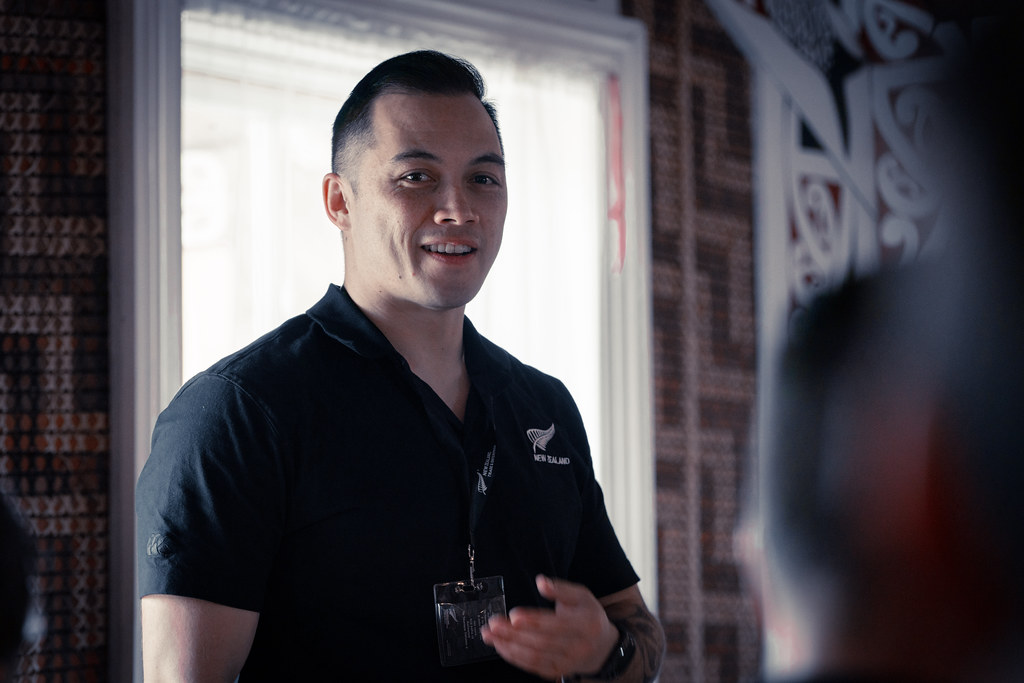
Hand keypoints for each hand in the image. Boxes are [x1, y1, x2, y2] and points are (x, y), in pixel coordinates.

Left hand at [481, 574, 618, 679]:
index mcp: (586, 624)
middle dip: (514, 634)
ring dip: (508, 646)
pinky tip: (500, 645)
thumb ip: (560, 588)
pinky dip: (513, 656)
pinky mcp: (556, 671)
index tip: (514, 614)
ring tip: (489, 634)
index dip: (534, 620)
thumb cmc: (587, 616)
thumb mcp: (581, 595)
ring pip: (535, 657)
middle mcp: (578, 647)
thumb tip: (540, 582)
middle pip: (542, 642)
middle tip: (494, 623)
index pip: (557, 624)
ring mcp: (567, 663)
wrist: (601, 646)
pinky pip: (532, 666)